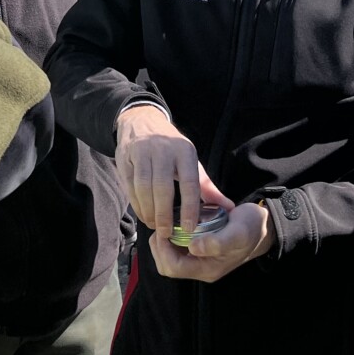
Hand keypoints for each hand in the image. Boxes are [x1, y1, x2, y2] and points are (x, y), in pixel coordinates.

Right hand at [114, 104, 225, 243]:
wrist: (142, 121)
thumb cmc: (171, 149)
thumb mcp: (191, 162)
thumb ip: (207, 187)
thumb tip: (228, 208)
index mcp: (184, 152)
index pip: (190, 184)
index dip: (190, 209)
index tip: (189, 228)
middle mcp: (163, 150)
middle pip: (163, 188)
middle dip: (164, 215)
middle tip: (167, 233)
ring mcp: (142, 153)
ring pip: (144, 188)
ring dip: (149, 211)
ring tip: (155, 226)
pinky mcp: (125, 158)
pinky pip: (130, 186)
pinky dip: (137, 204)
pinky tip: (143, 214)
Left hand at [149, 199, 274, 282]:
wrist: (262, 226)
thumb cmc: (251, 229)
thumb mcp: (238, 233)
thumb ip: (217, 242)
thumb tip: (194, 248)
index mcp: (208, 269)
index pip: (173, 268)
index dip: (162, 249)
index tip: (164, 229)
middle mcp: (201, 268)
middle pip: (167, 266)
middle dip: (159, 247)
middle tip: (162, 226)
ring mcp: (199, 260)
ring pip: (168, 258)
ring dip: (163, 242)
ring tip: (167, 223)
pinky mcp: (198, 250)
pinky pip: (176, 248)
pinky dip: (170, 236)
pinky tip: (174, 222)